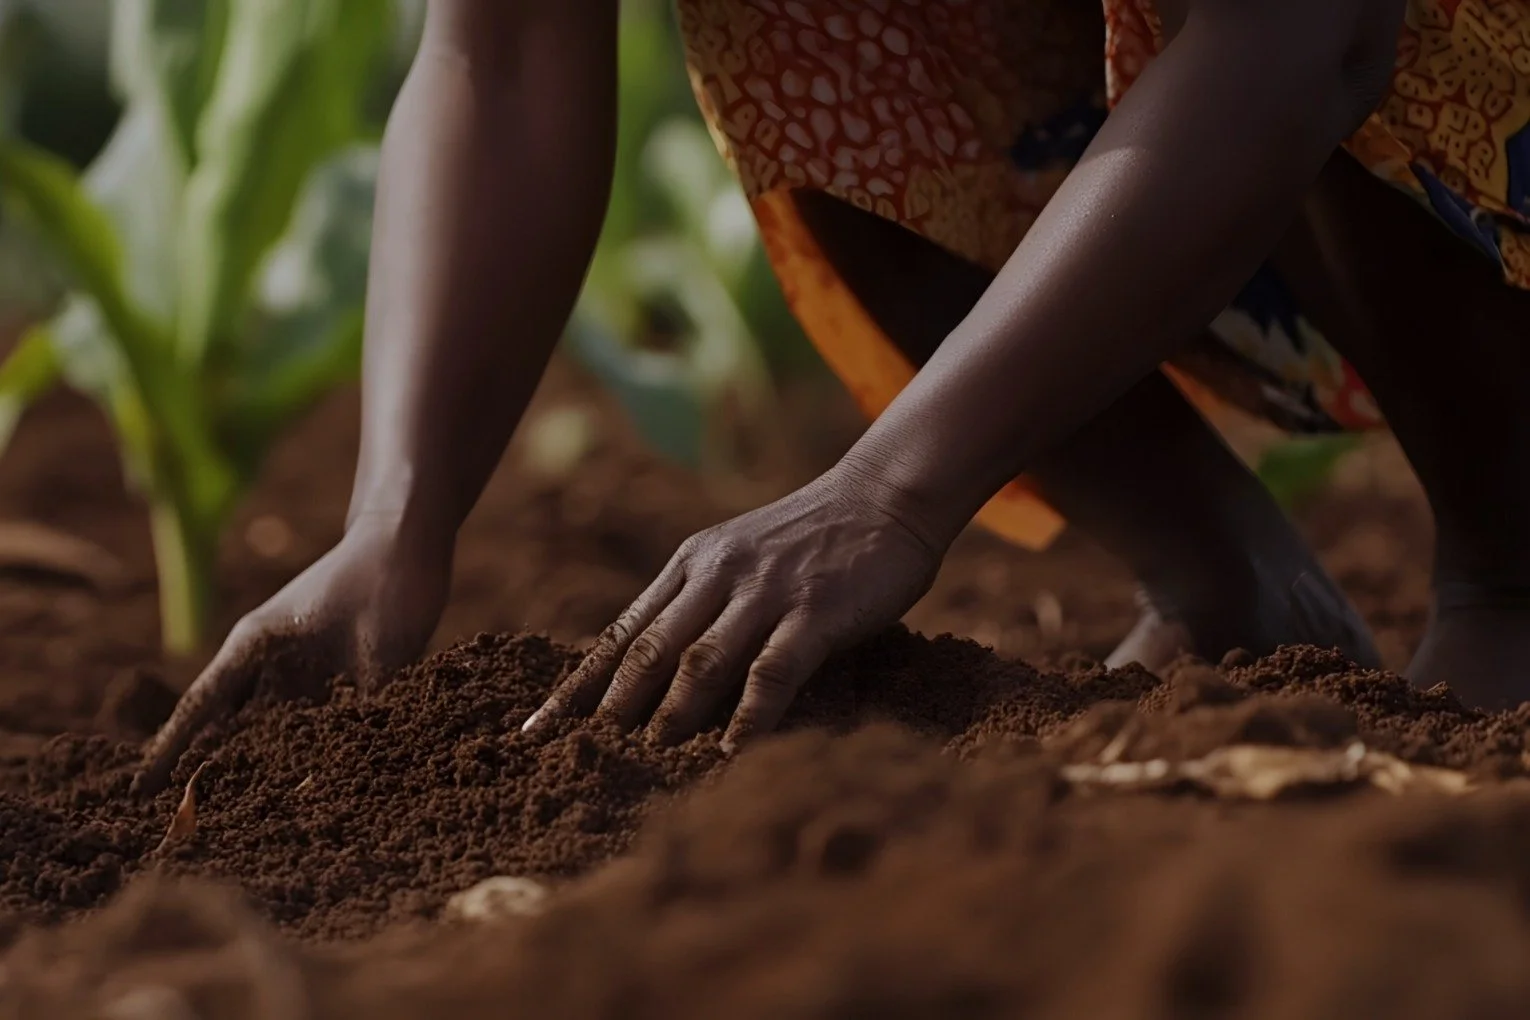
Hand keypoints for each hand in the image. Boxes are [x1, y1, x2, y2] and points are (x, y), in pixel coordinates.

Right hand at [134, 514, 452, 793]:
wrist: (409, 546)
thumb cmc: (382, 582)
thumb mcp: (377, 642)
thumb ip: (365, 699)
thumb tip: (359, 758)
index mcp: (257, 645)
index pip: (203, 705)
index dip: (172, 748)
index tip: (141, 789)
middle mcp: (276, 665)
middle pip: (236, 730)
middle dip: (217, 775)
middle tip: (194, 826)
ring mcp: (307, 675)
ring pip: (278, 735)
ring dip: (270, 773)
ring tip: (256, 824)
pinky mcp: (344, 683)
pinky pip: (326, 728)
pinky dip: (321, 758)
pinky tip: (325, 792)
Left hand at [523, 464, 944, 748]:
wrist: (887, 492)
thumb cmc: (816, 538)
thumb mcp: (742, 560)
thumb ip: (702, 606)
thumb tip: (658, 676)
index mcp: (690, 564)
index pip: (621, 633)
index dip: (576, 687)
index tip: (534, 731)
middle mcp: (717, 575)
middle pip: (647, 651)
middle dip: (606, 710)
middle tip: (574, 761)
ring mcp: (765, 591)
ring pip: (699, 661)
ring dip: (668, 717)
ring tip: (641, 766)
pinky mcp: (815, 610)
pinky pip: (771, 671)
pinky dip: (747, 717)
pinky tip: (730, 756)